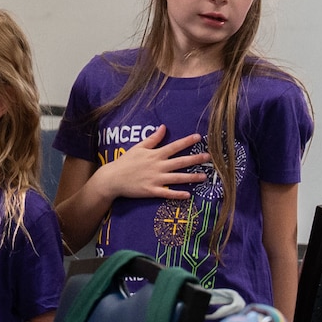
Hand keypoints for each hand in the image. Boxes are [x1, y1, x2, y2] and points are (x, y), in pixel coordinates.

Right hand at [92, 126, 210, 200]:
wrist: (113, 178)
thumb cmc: (125, 162)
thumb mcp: (138, 147)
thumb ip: (152, 138)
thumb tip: (163, 127)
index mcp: (155, 155)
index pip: (174, 146)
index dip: (187, 141)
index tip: (199, 137)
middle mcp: (158, 166)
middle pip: (180, 162)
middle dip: (195, 159)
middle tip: (209, 157)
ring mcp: (155, 179)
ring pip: (177, 178)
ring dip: (191, 177)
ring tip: (204, 177)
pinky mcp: (152, 191)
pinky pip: (167, 193)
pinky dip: (177, 194)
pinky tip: (188, 195)